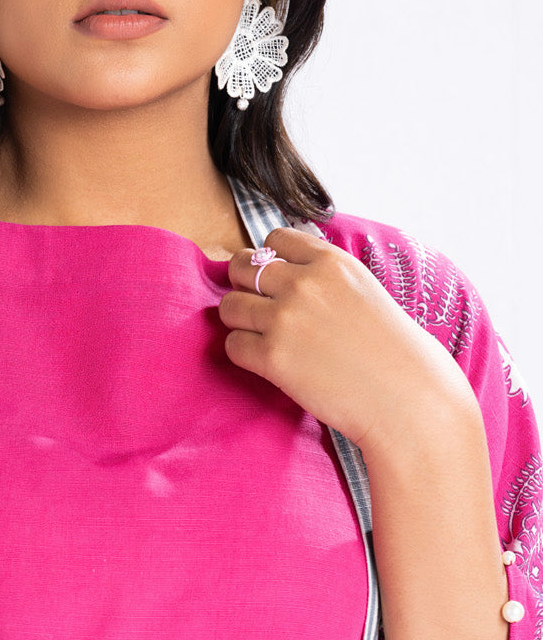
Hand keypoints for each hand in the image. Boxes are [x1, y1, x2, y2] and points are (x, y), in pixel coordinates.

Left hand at [217, 227, 478, 456]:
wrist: (409, 400)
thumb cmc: (398, 353)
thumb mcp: (366, 291)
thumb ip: (327, 279)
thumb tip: (287, 277)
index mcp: (331, 262)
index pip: (275, 239)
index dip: (269, 259)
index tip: (275, 280)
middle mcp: (303, 283)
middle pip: (242, 267)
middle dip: (245, 286)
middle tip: (259, 309)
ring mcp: (285, 319)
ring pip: (229, 306)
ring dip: (239, 321)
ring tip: (261, 338)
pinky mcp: (272, 357)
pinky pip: (232, 345)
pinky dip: (243, 354)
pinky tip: (267, 363)